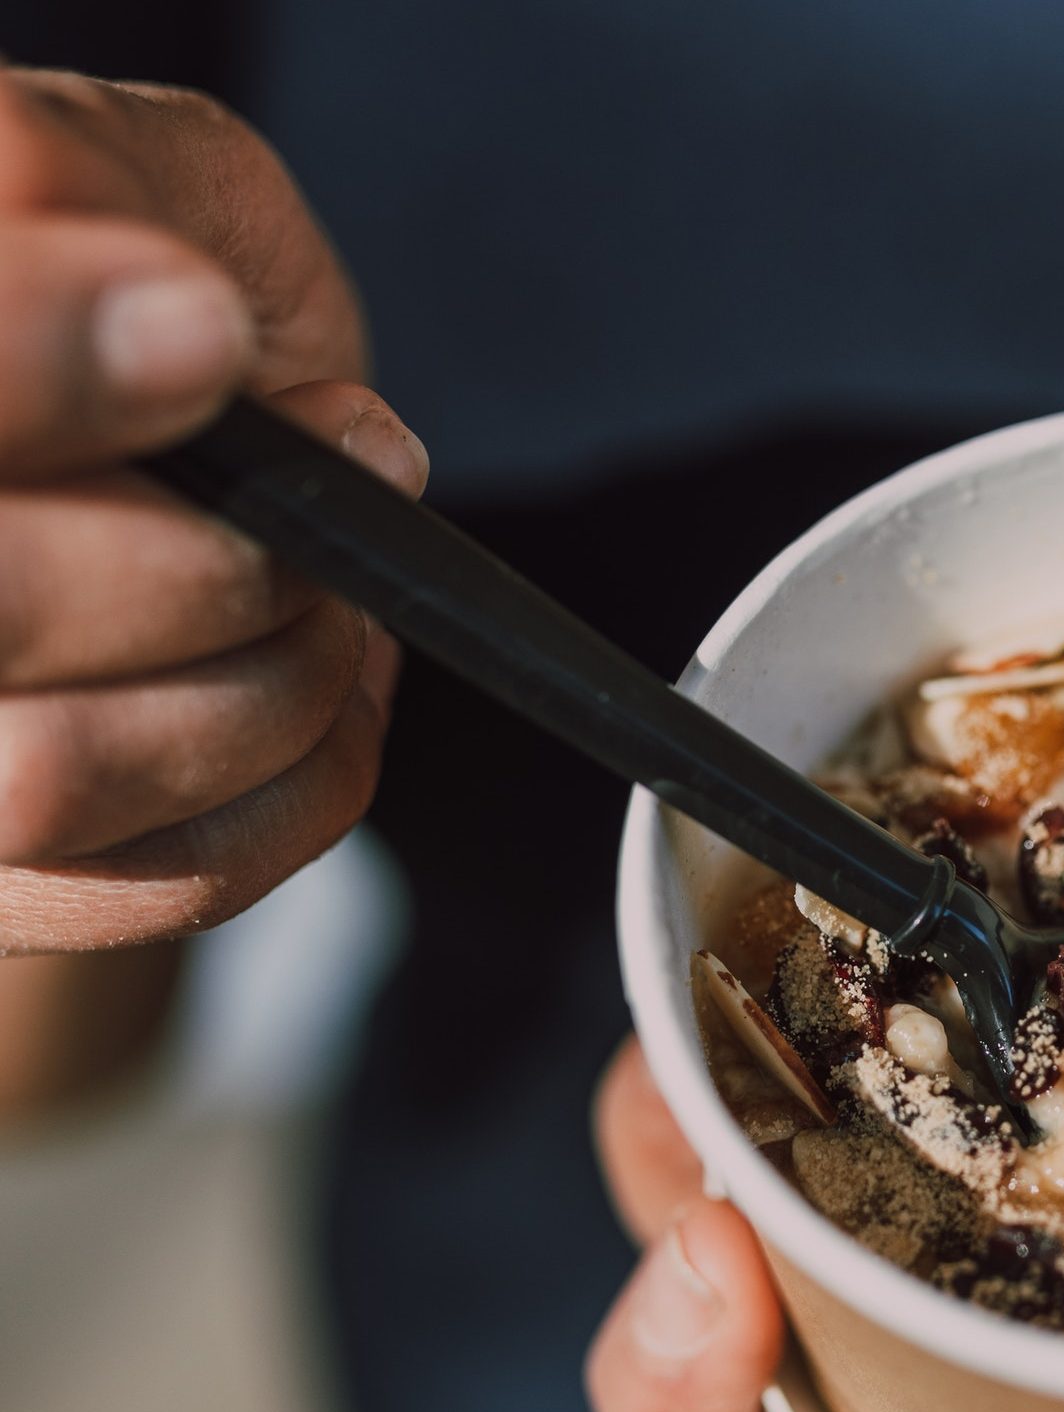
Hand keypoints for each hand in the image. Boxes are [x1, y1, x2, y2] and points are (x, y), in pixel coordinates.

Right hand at [0, 66, 426, 955]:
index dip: (38, 362)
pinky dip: (301, 784)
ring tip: (326, 603)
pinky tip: (316, 693)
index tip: (209, 342)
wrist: (174, 478)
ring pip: (50, 779)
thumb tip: (167, 321)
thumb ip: (103, 187)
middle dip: (211, 564)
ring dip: (269, 687)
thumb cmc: (170, 319)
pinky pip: (166, 877)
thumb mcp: (149, 184)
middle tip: (327, 509)